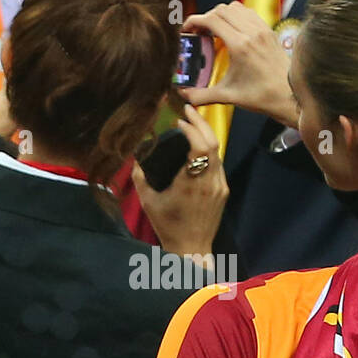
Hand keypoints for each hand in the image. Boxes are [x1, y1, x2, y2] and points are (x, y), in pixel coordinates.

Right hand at [133, 104, 227, 256]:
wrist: (192, 248)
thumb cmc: (167, 225)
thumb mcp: (147, 199)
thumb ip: (140, 174)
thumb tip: (134, 152)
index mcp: (191, 182)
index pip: (200, 146)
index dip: (192, 128)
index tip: (179, 118)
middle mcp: (209, 182)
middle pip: (213, 144)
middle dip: (201, 123)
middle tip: (188, 109)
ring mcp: (219, 187)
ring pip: (218, 153)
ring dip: (206, 135)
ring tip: (192, 122)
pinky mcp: (223, 191)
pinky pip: (218, 165)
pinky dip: (209, 150)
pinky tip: (198, 144)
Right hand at [181, 3, 298, 126]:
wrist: (290, 98)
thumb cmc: (262, 97)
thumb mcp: (229, 96)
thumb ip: (202, 95)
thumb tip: (183, 95)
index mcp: (240, 45)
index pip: (211, 20)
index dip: (194, 21)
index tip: (187, 30)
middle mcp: (252, 33)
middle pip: (221, 10)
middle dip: (206, 17)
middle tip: (199, 31)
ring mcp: (263, 30)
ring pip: (235, 8)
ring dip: (221, 14)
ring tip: (215, 29)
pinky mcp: (270, 32)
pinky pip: (249, 13)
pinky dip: (237, 16)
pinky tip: (232, 30)